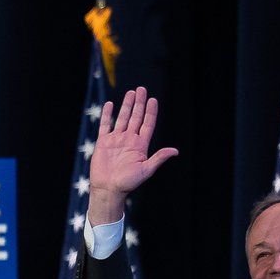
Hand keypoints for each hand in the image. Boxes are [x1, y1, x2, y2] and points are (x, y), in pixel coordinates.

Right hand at [86, 87, 177, 223]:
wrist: (108, 189)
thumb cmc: (127, 183)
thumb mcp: (146, 170)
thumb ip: (158, 158)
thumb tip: (175, 151)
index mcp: (140, 145)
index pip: (147, 124)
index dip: (151, 112)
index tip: (153, 100)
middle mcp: (129, 140)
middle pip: (136, 117)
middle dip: (139, 103)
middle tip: (141, 89)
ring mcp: (116, 140)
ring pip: (122, 118)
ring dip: (126, 105)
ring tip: (130, 93)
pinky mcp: (103, 142)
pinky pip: (105, 125)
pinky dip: (107, 115)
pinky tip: (110, 104)